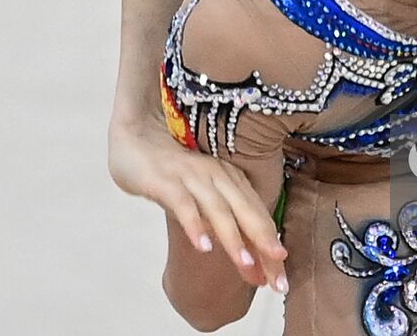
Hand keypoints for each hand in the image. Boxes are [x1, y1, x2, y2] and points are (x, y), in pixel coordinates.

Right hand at [108, 116, 287, 290]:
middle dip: (264, 245)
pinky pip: (183, 204)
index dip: (270, 248)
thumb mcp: (203, 196)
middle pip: (246, 212)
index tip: (281, 279)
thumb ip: (224, 223)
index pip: (258, 216)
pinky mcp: (165, 180)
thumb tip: (250, 261)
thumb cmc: (172, 172)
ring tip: (246, 265)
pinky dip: (194, 225)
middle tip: (278, 279)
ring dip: (233, 238)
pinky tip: (203, 246)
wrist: (135, 137)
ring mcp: (191, 176)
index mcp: (231, 179)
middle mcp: (217, 175)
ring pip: (218, 209)